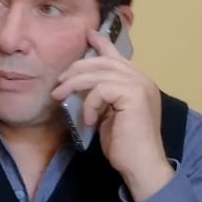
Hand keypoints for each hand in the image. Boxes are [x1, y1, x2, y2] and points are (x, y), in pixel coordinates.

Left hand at [52, 28, 174, 201]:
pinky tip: (87, 120)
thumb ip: (103, 98)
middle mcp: (142, 79)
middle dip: (77, 69)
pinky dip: (89, 103)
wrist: (142, 166)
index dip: (102, 43)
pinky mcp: (134, 94)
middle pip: (103, 62)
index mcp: (139, 82)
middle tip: (59, 82)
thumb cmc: (125, 147)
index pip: (117, 57)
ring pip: (99, 73)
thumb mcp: (109, 116)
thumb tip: (82, 86)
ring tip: (60, 96)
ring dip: (75, 84)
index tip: (88, 35)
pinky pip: (102, 89)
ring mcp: (140, 85)